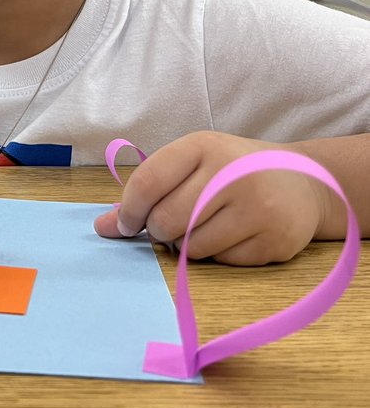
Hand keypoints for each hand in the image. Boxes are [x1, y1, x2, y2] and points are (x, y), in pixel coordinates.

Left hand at [93, 131, 332, 264]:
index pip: (148, 181)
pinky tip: (232, 235)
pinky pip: (221, 261)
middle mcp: (232, 172)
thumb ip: (147, 192)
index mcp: (204, 146)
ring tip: (204, 225)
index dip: (129, 210)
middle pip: (166, 219)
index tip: (126, 224)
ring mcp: (256, 207)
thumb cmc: (233, 170)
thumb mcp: (193, 165)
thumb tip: (102, 228)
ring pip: (191, 246)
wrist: (304, 180)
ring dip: (186, 245)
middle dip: (157, 230)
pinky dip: (216, 255)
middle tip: (168, 226)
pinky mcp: (274, 240)